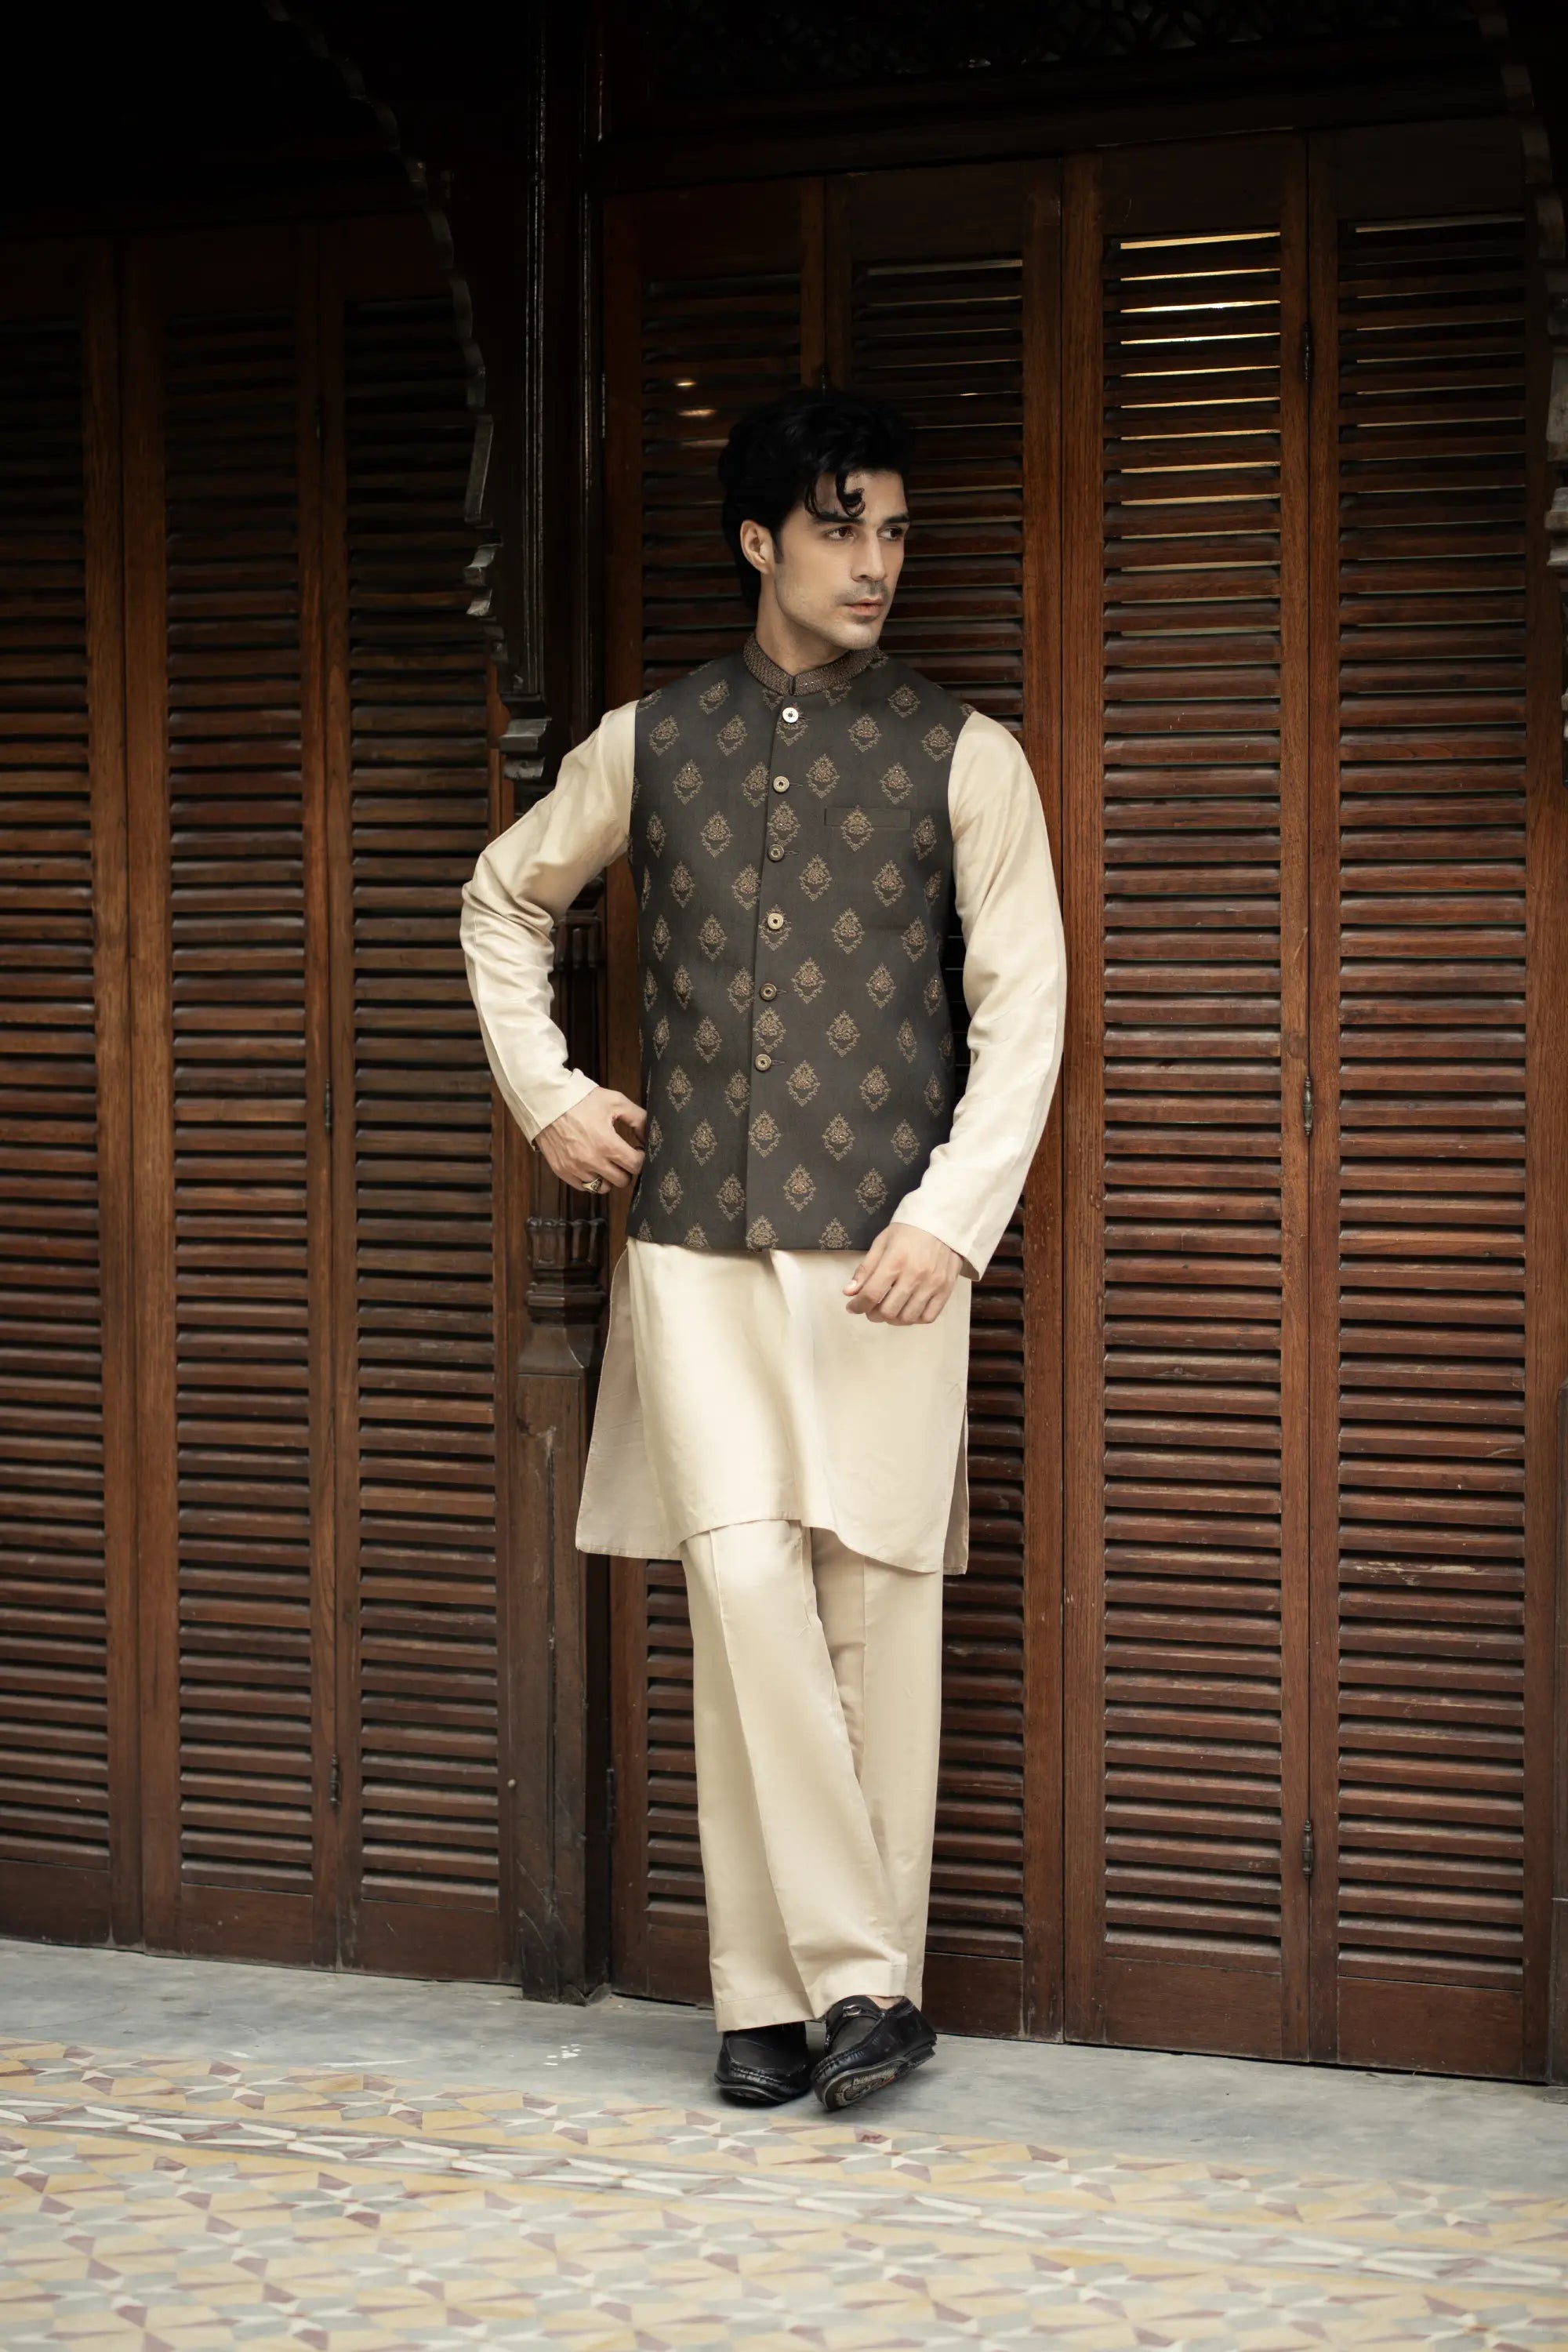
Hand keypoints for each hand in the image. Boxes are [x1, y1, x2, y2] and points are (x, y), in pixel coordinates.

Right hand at [536, 1087, 646, 1192]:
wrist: (547, 1100)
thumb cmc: (581, 1099)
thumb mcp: (615, 1101)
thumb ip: (638, 1118)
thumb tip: (649, 1136)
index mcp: (607, 1144)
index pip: (636, 1166)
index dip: (641, 1158)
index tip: (638, 1151)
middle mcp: (592, 1161)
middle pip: (622, 1180)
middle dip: (627, 1169)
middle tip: (623, 1156)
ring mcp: (576, 1168)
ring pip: (603, 1187)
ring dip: (609, 1177)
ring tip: (607, 1162)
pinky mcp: (562, 1171)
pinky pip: (584, 1187)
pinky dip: (591, 1179)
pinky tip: (591, 1165)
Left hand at [844, 1222, 961, 1323]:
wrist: (941, 1222)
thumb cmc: (907, 1231)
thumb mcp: (882, 1243)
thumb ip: (865, 1269)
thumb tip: (849, 1293)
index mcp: (894, 1262)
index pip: (871, 1294)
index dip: (857, 1306)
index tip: (852, 1308)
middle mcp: (914, 1276)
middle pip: (888, 1311)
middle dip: (873, 1314)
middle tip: (871, 1308)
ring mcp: (932, 1284)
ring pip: (908, 1318)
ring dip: (893, 1319)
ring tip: (888, 1310)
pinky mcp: (946, 1289)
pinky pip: (929, 1317)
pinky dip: (915, 1319)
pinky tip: (908, 1310)